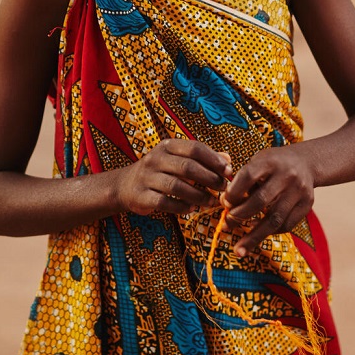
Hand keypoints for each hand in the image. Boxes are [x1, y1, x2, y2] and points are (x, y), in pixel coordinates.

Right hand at [116, 140, 231, 215]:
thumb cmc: (159, 171)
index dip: (214, 159)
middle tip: (223, 188)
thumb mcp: (177, 159)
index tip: (228, 171)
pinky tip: (193, 208)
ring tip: (212, 201)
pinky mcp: (141, 196)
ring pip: (177, 186)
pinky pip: (165, 203)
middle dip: (209, 178)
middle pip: (187, 167)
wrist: (125, 185)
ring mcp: (146, 177)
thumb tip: (228, 160)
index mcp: (167, 146)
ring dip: (198, 195)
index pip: (194, 148)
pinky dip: (182, 207)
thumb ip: (202, 158)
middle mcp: (155, 159)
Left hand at [221, 146, 314, 256]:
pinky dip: (270, 232)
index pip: (249, 176)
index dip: (234, 191)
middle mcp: (286, 175)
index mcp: (270, 161)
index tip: (224, 203)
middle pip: (261, 200)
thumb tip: (226, 204)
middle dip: (241, 215)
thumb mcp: (258, 162)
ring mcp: (299, 191)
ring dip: (254, 236)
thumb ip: (243, 180)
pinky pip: (286, 225)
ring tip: (239, 249)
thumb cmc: (273, 164)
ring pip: (275, 219)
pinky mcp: (307, 205)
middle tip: (227, 224)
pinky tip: (257, 233)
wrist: (306, 162)